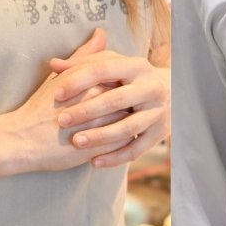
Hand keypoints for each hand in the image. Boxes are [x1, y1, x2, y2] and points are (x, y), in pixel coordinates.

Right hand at [0, 28, 116, 172]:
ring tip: (116, 126)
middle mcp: (97, 103)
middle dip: (127, 103)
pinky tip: (113, 140)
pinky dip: (121, 141)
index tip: (111, 92)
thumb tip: (101, 33)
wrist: (22, 139)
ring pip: (127, 122)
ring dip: (126, 123)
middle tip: (118, 109)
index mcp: (90, 84)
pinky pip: (122, 143)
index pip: (120, 79)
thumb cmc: (40, 107)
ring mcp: (98, 126)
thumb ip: (84, 56)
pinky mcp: (98, 147)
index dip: (119, 85)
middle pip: (127, 99)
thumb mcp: (61, 76)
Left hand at [47, 44, 169, 167]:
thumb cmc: (128, 76)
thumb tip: (53, 64)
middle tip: (61, 120)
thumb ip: (83, 64)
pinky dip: (115, 158)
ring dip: (101, 136)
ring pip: (128, 128)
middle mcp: (151, 87)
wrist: (172, 91)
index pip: (104, 70)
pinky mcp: (160, 134)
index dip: (78, 80)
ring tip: (76, 142)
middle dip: (87, 110)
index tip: (56, 93)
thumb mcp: (110, 65)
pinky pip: (137, 149)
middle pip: (117, 100)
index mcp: (136, 66)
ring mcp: (158, 112)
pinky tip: (93, 162)